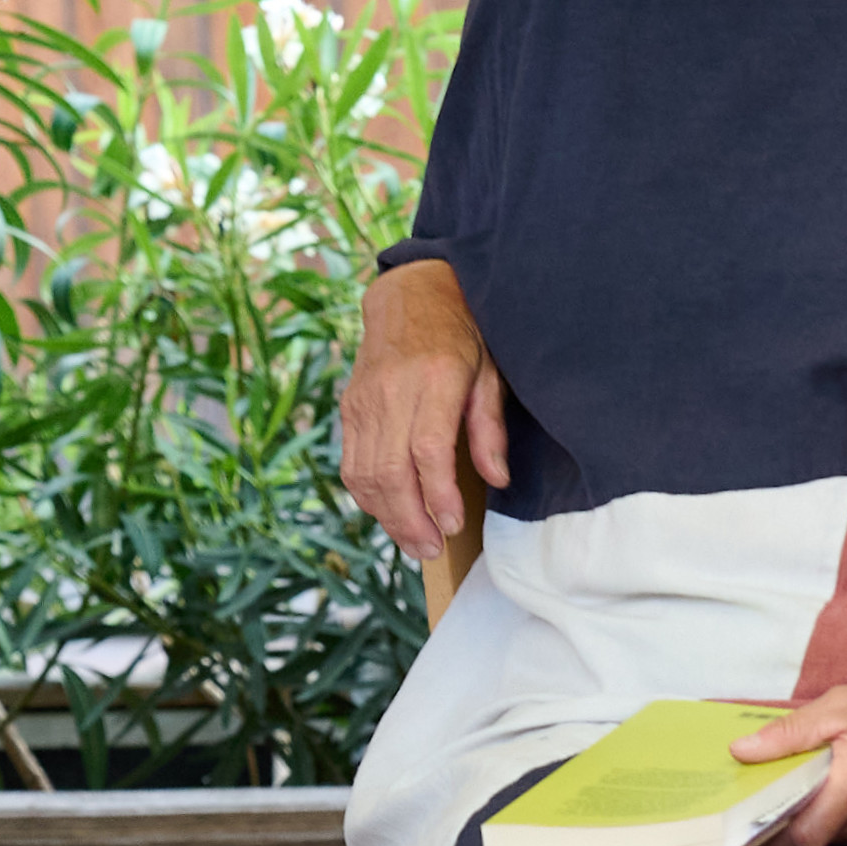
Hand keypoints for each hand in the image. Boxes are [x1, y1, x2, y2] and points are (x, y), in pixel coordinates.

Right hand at [340, 262, 510, 559]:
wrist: (409, 296)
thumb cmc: (460, 335)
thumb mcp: (490, 372)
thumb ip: (490, 428)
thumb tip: (497, 479)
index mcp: (434, 379)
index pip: (427, 449)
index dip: (438, 494)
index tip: (453, 523)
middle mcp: (391, 391)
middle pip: (390, 471)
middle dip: (410, 520)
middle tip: (431, 549)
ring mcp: (363, 401)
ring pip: (364, 475)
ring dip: (387, 518)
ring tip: (414, 543)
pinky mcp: (349, 409)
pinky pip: (351, 465)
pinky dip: (368, 498)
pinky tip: (391, 516)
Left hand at [731, 668, 846, 845]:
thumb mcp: (841, 705)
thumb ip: (790, 732)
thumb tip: (743, 752)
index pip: (801, 836)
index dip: (766, 841)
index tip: (738, 832)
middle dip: (777, 841)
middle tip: (747, 822)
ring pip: (831, 843)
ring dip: (802, 831)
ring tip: (773, 809)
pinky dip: (828, 824)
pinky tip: (813, 803)